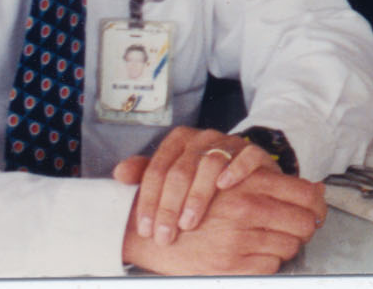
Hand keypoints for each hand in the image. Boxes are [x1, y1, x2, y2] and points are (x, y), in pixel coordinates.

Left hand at [111, 126, 279, 245]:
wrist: (242, 168)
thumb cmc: (201, 176)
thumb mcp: (172, 173)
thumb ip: (145, 173)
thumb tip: (119, 173)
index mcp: (178, 141)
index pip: (157, 169)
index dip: (149, 201)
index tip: (146, 229)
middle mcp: (202, 138)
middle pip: (181, 170)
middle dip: (169, 206)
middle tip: (165, 234)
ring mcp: (229, 143)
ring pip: (210, 163)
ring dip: (197, 195)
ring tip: (189, 222)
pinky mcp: (253, 150)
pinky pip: (246, 156)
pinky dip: (235, 169)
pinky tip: (225, 185)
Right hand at [118, 163, 326, 274]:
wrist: (146, 227)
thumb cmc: (192, 202)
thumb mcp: (231, 179)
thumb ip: (273, 182)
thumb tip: (318, 189)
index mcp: (250, 183)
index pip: (306, 195)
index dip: (317, 206)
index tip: (315, 212)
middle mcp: (248, 209)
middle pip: (304, 223)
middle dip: (304, 228)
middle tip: (297, 229)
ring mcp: (239, 239)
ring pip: (289, 246)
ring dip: (285, 245)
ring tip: (271, 241)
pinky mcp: (228, 266)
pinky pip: (269, 267)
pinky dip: (268, 263)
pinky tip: (255, 256)